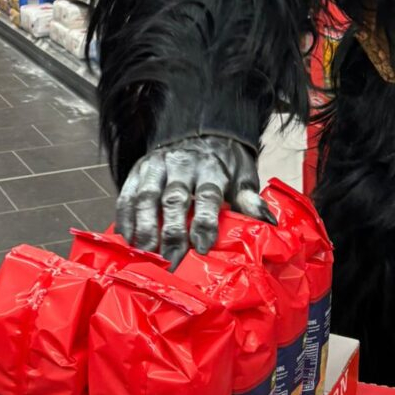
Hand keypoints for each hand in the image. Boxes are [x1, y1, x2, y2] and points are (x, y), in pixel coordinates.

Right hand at [116, 134, 274, 264]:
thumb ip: (249, 200)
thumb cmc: (224, 163)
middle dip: (172, 233)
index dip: (205, 222)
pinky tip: (126, 238)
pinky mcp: (139, 168)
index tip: (202, 249)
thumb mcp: (242, 176)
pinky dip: (125, 216)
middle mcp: (183, 164)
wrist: (201, 131)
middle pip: (175, 200)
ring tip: (145, 256)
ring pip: (147, 197)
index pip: (207, 196)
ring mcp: (158, 165)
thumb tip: (268, 224)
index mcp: (211, 168)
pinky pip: (128, 193)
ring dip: (145, 228)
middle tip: (170, 263)